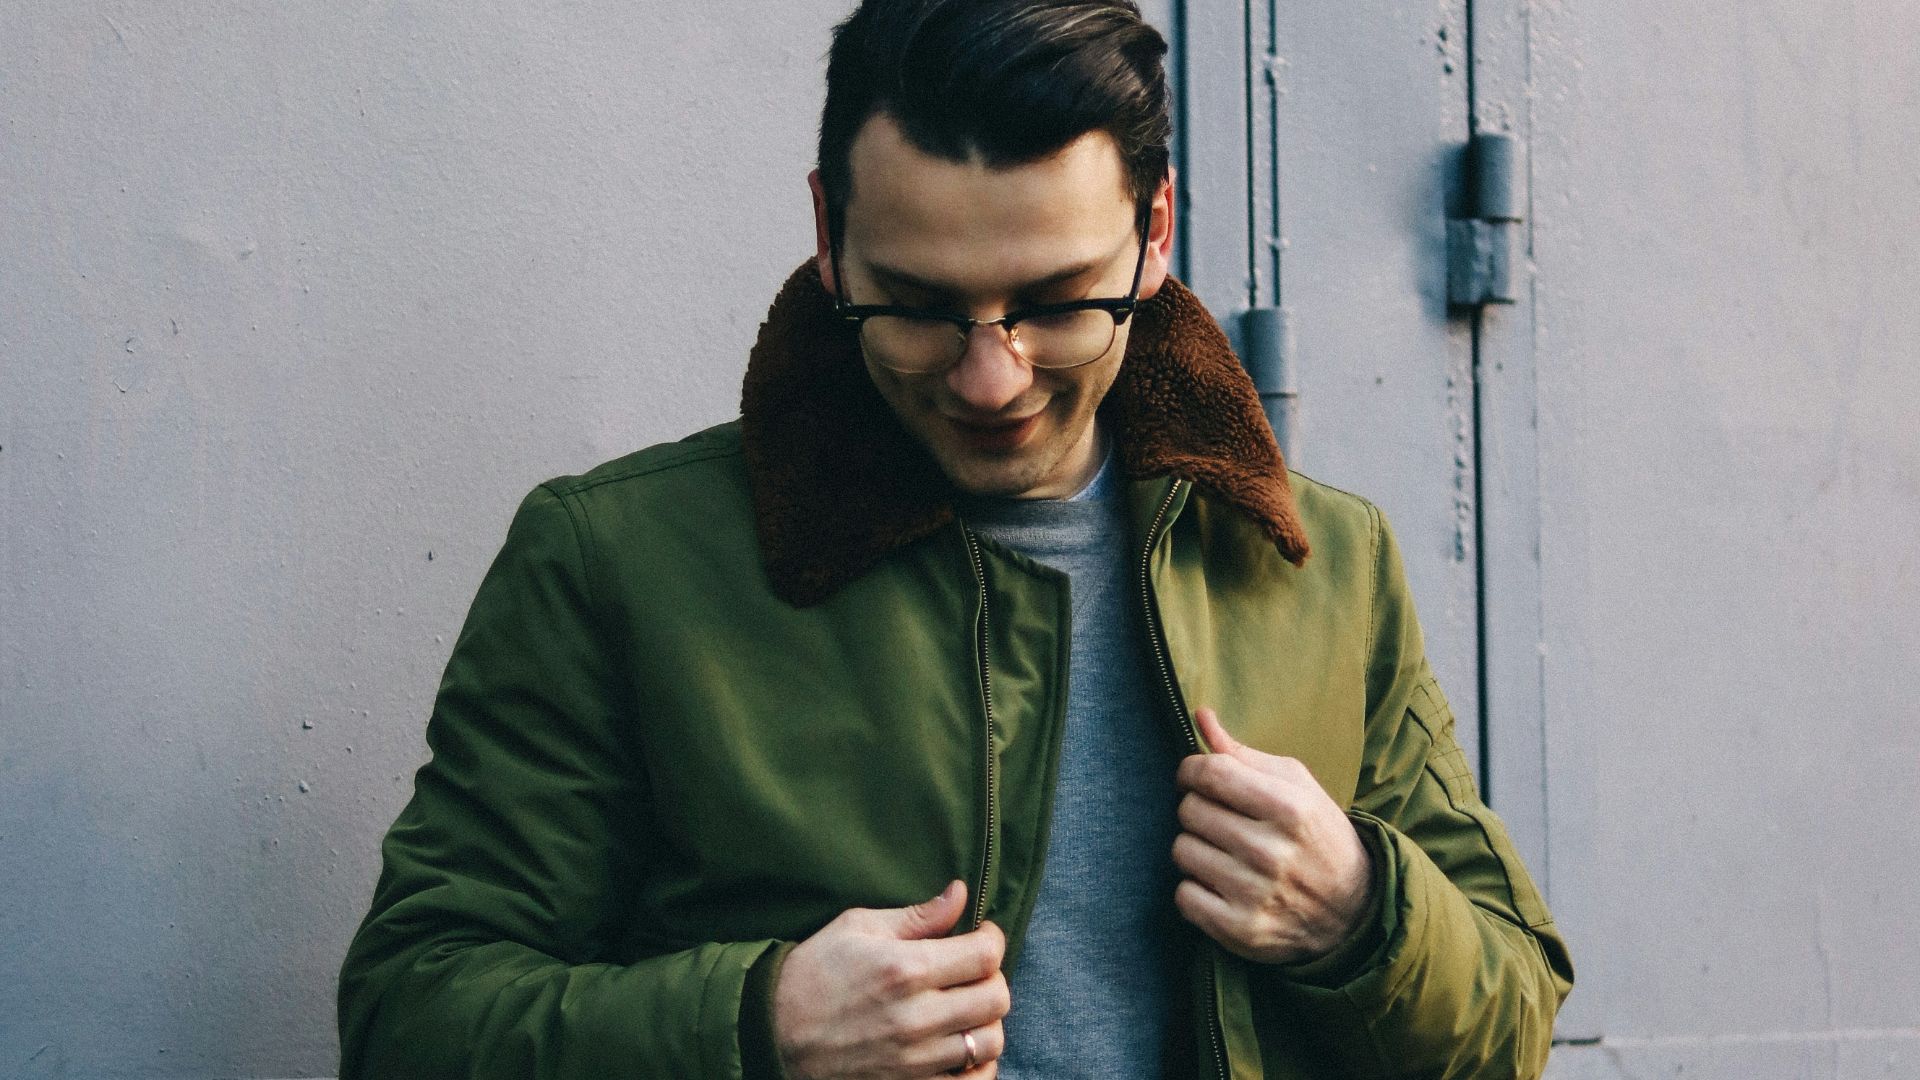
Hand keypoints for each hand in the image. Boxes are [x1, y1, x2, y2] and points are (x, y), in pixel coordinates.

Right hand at [772, 879, 1009, 1079]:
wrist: (771, 1032)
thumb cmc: (814, 973)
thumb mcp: (857, 928)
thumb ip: (917, 916)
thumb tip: (960, 894)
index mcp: (904, 969)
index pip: (985, 955)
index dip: (992, 939)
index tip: (982, 936)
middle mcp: (915, 1017)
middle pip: (996, 998)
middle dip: (993, 978)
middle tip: (974, 971)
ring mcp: (915, 1060)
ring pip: (991, 1042)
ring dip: (987, 1021)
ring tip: (967, 1008)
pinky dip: (979, 1066)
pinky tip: (963, 1047)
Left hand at [1171, 708, 1374, 965]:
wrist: (1352, 909)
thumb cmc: (1315, 834)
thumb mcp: (1295, 786)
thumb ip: (1243, 754)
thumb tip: (1200, 716)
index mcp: (1289, 808)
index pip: (1210, 772)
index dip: (1192, 770)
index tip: (1197, 778)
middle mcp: (1271, 852)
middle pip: (1190, 810)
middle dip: (1199, 809)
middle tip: (1221, 820)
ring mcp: (1255, 894)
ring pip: (1182, 851)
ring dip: (1196, 849)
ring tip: (1224, 853)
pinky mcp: (1240, 929)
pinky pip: (1183, 895)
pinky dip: (1195, 889)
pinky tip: (1220, 885)